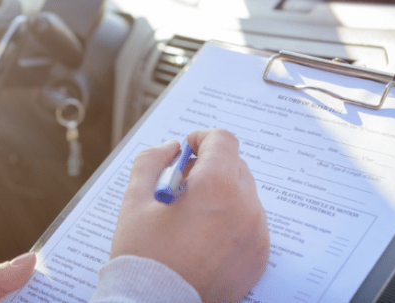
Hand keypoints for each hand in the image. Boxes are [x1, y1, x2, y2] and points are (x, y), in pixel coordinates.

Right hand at [111, 129, 269, 302]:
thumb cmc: (144, 255)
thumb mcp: (136, 199)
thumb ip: (152, 161)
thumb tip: (172, 148)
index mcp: (217, 186)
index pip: (223, 141)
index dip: (203, 138)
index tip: (189, 148)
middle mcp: (245, 206)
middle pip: (235, 166)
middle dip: (211, 166)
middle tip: (184, 184)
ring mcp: (256, 234)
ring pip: (244, 194)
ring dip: (222, 193)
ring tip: (193, 215)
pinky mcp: (259, 256)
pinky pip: (250, 223)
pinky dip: (232, 220)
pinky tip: (205, 236)